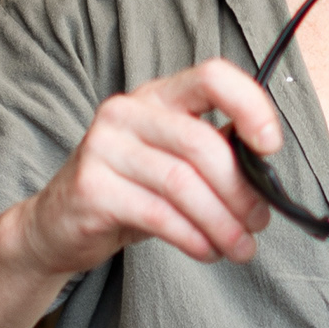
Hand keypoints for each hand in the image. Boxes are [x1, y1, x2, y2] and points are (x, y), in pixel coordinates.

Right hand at [4, 58, 284, 278]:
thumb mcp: (172, 162)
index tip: (271, 146)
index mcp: (157, 95)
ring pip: (183, 184)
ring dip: (222, 223)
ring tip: (238, 247)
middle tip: (258, 223)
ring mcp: (104, 147)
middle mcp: (127, 111)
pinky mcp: (92, 188)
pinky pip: (159, 215)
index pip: (212, 77)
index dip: (251, 106)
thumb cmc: (128, 191)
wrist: (57, 224)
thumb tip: (267, 171)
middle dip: (241, 191)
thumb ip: (215, 153)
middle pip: (202, 144)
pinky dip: (193, 237)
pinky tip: (206, 250)